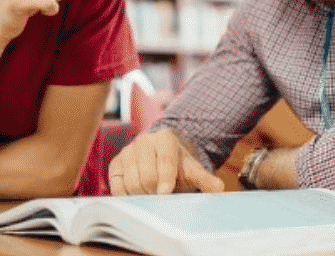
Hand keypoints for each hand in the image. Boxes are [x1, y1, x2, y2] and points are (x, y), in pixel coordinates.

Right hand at [108, 128, 223, 194]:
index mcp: (165, 138)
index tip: (166, 193)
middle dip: (155, 191)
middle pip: (147, 176)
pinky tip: (138, 194)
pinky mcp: (115, 164)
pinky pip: (117, 186)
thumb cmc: (178, 165)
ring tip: (152, 194)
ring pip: (132, 182)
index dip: (166, 179)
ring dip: (143, 195)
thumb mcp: (192, 169)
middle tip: (163, 196)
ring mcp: (127, 151)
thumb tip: (219, 188)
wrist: (161, 156)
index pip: (165, 161)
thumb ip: (204, 178)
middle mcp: (143, 141)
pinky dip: (127, 195)